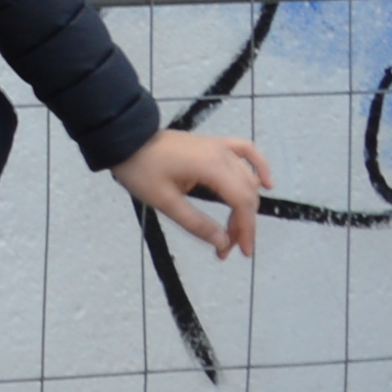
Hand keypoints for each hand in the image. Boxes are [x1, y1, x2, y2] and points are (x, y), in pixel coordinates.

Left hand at [114, 128, 272, 259]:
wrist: (125, 140)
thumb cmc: (140, 170)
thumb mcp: (165, 202)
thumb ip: (196, 223)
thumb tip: (223, 243)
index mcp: (211, 167)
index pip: (242, 202)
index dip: (245, 229)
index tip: (240, 252)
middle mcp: (222, 154)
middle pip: (247, 193)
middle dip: (242, 224)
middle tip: (227, 249)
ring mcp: (220, 146)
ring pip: (247, 178)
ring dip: (246, 205)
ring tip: (233, 231)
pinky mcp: (214, 144)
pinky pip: (246, 151)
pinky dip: (259, 166)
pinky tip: (265, 183)